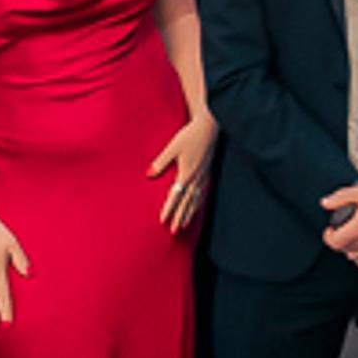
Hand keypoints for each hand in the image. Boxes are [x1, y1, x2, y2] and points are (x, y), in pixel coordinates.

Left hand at [151, 114, 214, 230]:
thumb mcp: (172, 147)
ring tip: (184, 224)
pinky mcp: (207, 172)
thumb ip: (160, 162)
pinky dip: (198, 202)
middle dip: (180, 217)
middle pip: (187, 202)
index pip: (175, 196)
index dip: (169, 209)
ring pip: (196, 199)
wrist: (209, 126)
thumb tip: (148, 175)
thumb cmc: (189, 135)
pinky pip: (203, 192)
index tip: (163, 221)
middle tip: (174, 231)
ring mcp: (203, 176)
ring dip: (190, 213)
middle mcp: (196, 177)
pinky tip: (196, 206)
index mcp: (186, 173)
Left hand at [323, 181, 357, 268]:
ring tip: (353, 239)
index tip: (331, 230)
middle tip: (342, 230)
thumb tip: (326, 203)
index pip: (335, 242)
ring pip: (356, 257)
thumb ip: (340, 198)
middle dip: (340, 240)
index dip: (329, 236)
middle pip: (345, 250)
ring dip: (351, 249)